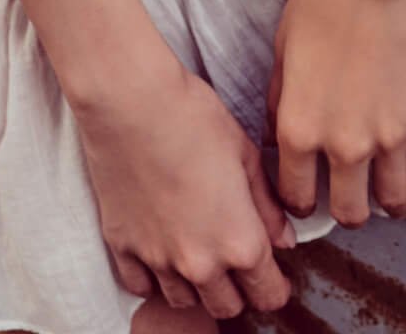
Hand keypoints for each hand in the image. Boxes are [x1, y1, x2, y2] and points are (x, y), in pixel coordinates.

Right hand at [71, 52, 296, 318]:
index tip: (272, 274)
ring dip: (195, 285)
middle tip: (234, 260)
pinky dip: (152, 277)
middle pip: (227, 306)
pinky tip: (159, 250)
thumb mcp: (245, 154)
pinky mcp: (121, 246)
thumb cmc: (191, 116)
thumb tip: (284, 239)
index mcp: (239, 242)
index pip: (268, 294)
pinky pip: (140, 286)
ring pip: (184, 301)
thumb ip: (267, 205)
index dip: (275, 285)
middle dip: (237, 289)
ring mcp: (157, 259)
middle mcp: (199, 263)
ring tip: (196, 252)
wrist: (129, 100)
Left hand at [266, 0, 405, 230]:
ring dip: (389, 203)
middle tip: (349, 196)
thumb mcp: (282, 48)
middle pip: (349, 211)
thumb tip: (280, 137)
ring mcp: (393, 134)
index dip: (299, 200)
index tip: (306, 195)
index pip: (296, 196)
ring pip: (394, 200)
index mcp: (300, 128)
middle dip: (346, 209)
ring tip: (388, 195)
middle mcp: (346, 143)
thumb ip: (280, 101)